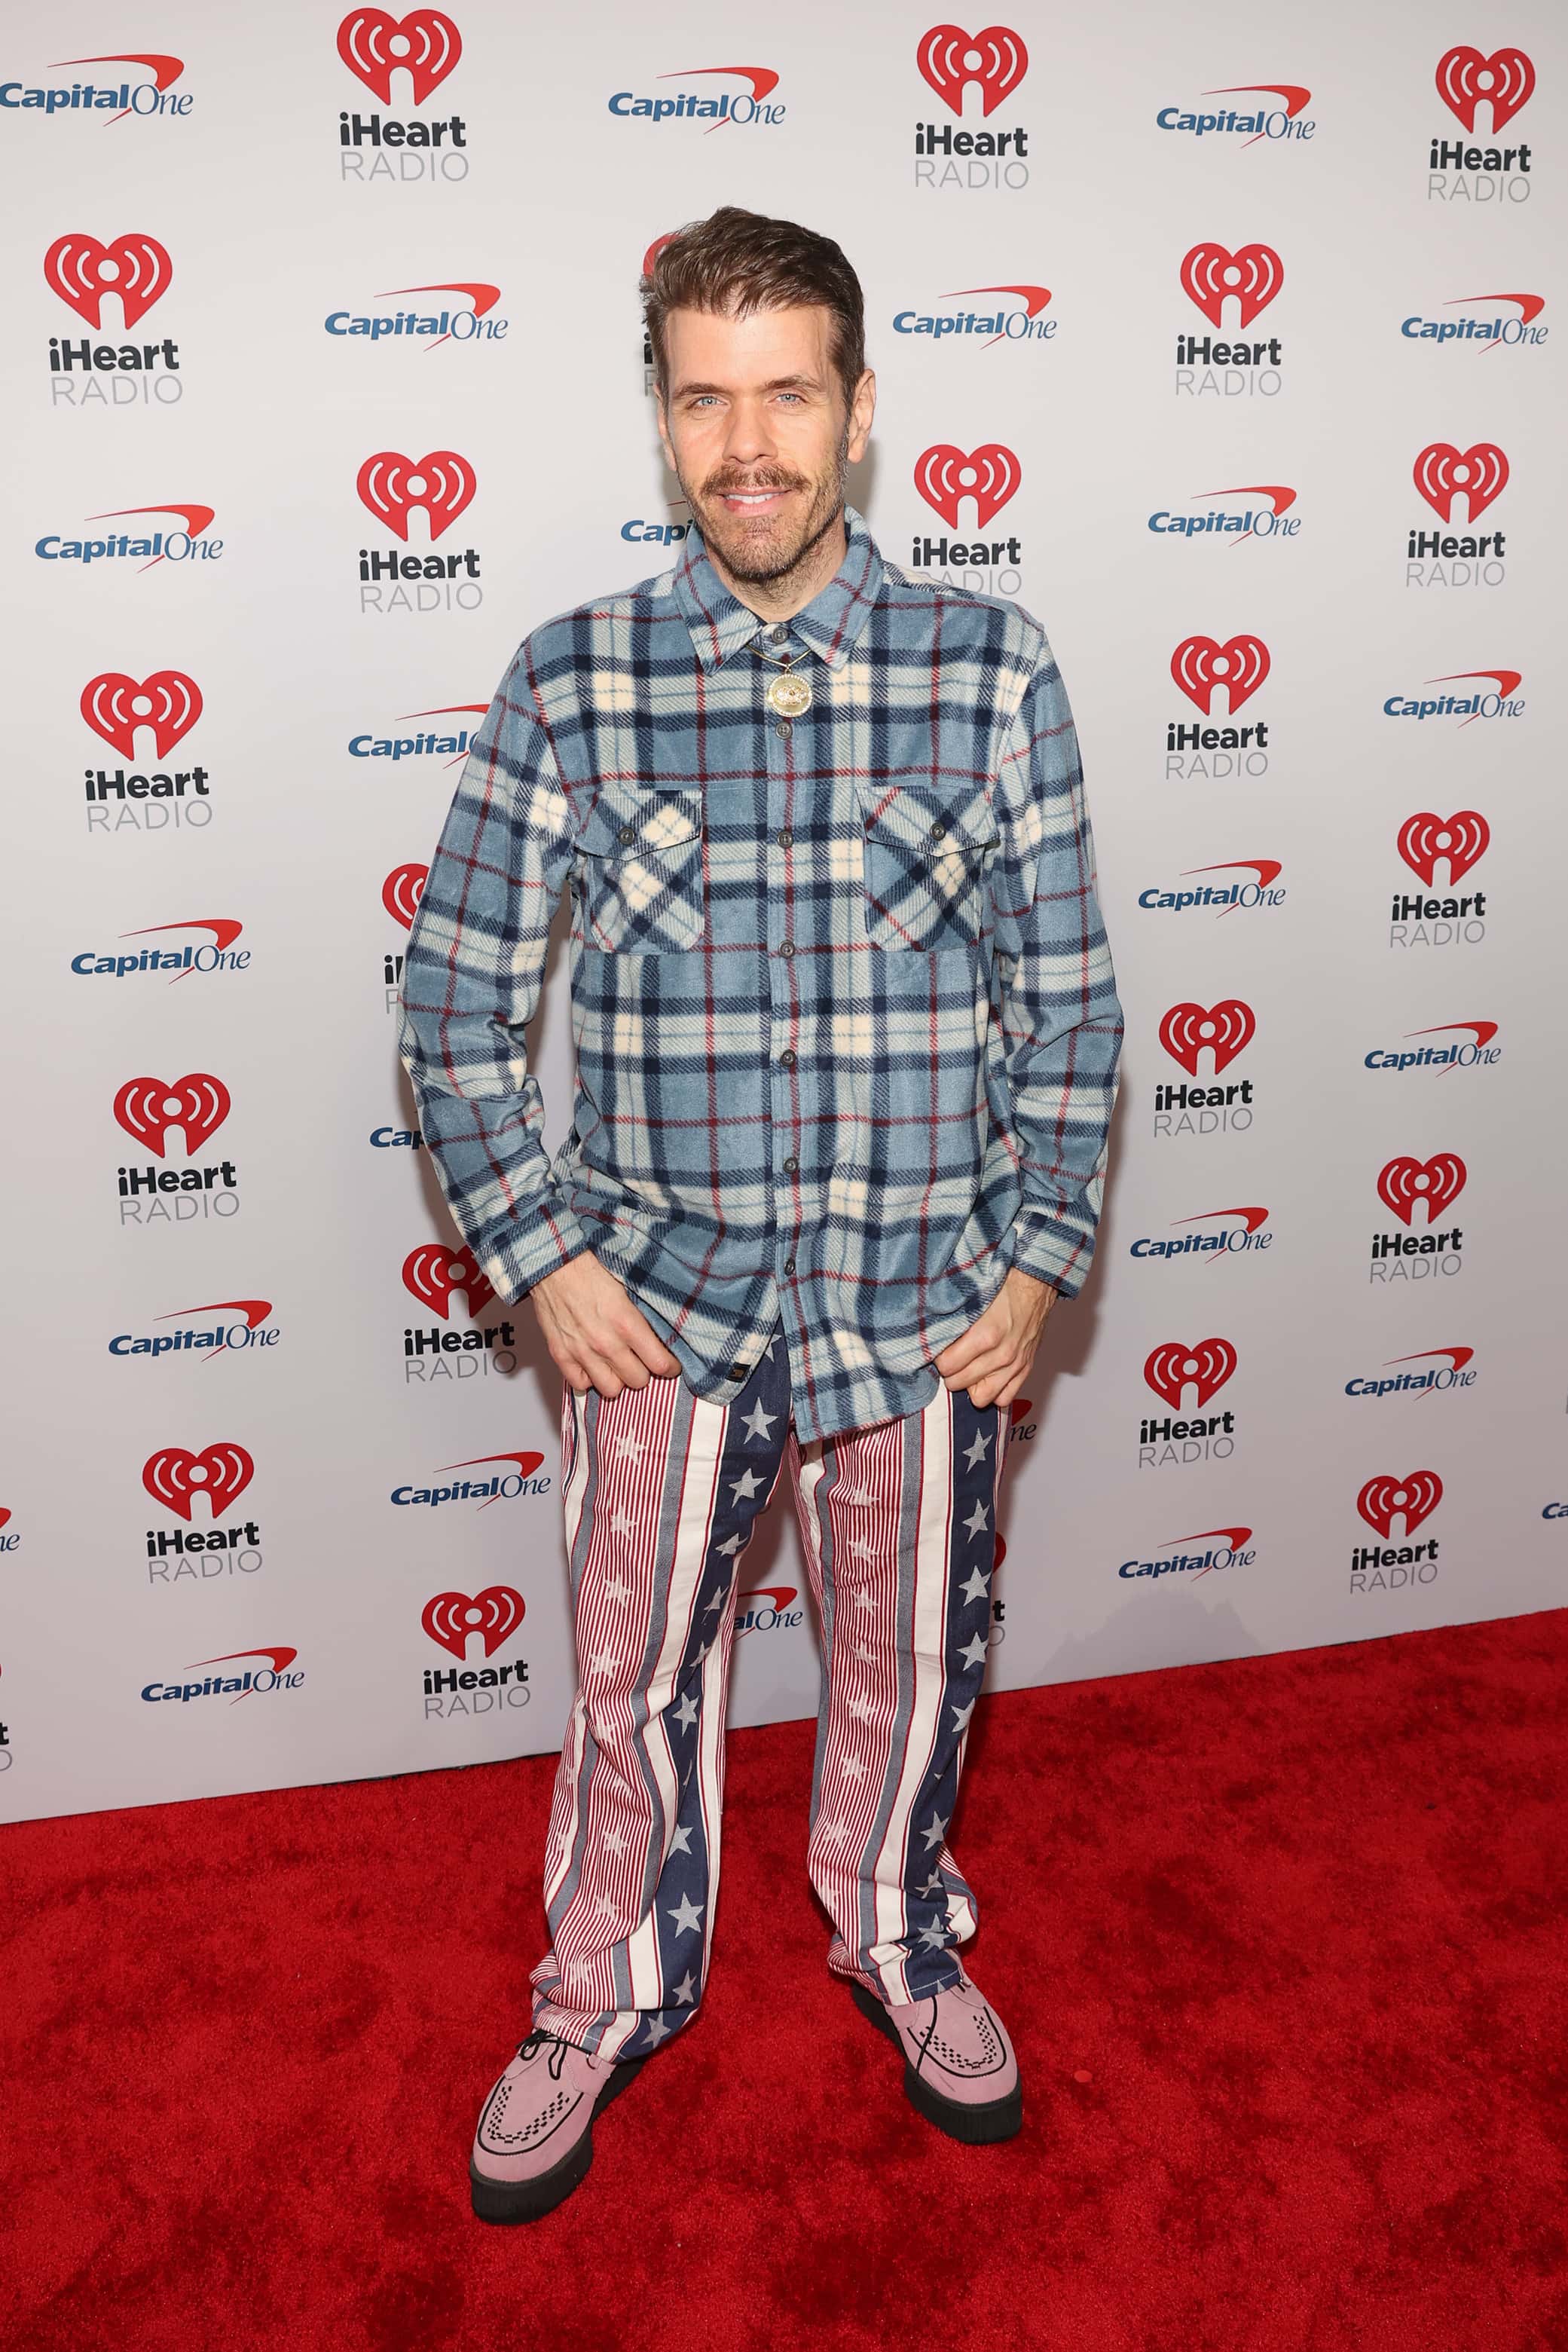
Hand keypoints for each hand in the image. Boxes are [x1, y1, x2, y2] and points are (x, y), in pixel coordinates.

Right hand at [530, 1248, 682, 1396]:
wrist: (555, 1263)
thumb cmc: (591, 1270)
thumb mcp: (628, 1289)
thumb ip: (643, 1317)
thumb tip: (660, 1337)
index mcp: (626, 1324)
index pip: (659, 1363)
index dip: (669, 1367)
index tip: (669, 1365)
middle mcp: (605, 1343)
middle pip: (638, 1381)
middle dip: (645, 1372)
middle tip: (642, 1362)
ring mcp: (582, 1352)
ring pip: (611, 1390)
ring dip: (618, 1380)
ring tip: (618, 1367)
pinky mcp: (561, 1355)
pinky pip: (581, 1385)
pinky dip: (588, 1379)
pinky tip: (593, 1366)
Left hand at [932, 1265, 1057, 1410]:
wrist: (1035, 1281)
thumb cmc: (1003, 1285)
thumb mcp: (972, 1297)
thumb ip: (952, 1320)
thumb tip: (930, 1334)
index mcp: (985, 1335)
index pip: (947, 1365)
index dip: (938, 1357)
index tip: (938, 1349)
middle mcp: (1002, 1355)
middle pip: (959, 1383)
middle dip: (950, 1372)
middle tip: (949, 1358)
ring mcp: (1015, 1364)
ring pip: (981, 1397)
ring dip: (970, 1385)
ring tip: (966, 1369)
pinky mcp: (1026, 1368)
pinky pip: (1005, 1398)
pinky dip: (994, 1391)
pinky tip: (986, 1376)